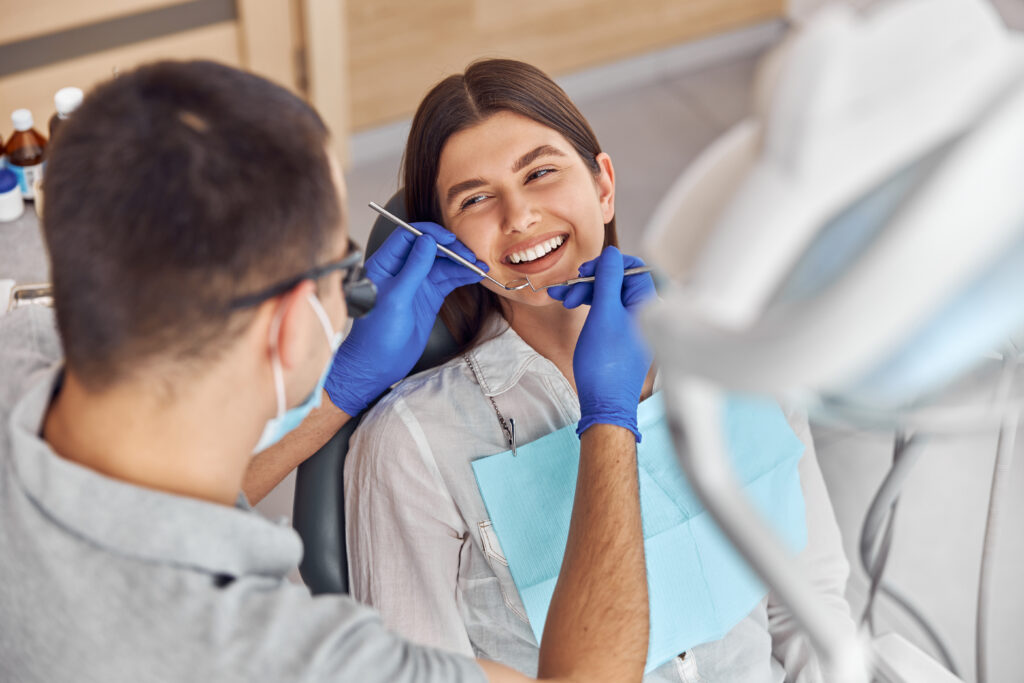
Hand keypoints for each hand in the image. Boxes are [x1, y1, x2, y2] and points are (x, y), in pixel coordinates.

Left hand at [324, 222, 485, 414]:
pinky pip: (447, 280)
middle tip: (470, 255)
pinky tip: (475, 275)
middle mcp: (401, 270)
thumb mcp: (396, 298)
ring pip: (442, 264)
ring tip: (479, 265)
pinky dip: (462, 277)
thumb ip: (413, 268)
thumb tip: (427, 240)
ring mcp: (416, 283)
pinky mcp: (428, 296)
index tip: (450, 239)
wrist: (379, 364)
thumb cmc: (376, 334)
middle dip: (451, 249)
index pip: (408, 236)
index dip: (430, 233)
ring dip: (460, 263)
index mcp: (384, 264)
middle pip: (429, 248)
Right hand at [552, 247, 654, 439]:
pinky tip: (573, 308)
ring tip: (561, 298)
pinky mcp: (623, 338)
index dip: (608, 265)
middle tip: (568, 287)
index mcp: (647, 305)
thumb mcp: (603, 313)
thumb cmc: (605, 363)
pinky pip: (608, 312)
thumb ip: (608, 279)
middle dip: (591, 281)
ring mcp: (634, 326)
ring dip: (586, 293)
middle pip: (619, 282)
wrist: (605, 404)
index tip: (587, 271)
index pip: (633, 268)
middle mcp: (645, 313)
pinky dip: (591, 308)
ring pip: (610, 297)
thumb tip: (611, 253)